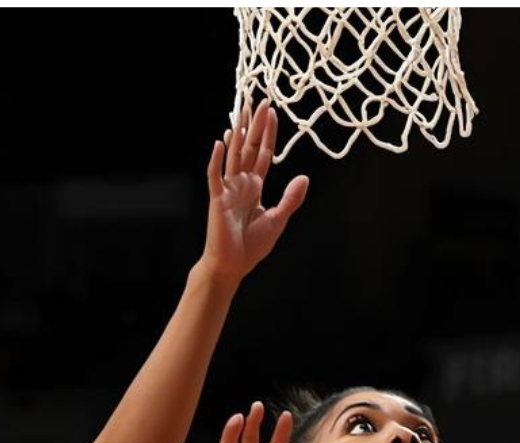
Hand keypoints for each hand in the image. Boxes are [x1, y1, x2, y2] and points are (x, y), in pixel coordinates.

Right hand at [201, 100, 309, 280]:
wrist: (232, 266)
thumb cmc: (251, 246)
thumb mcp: (278, 219)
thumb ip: (290, 198)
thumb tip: (304, 177)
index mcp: (254, 186)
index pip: (263, 154)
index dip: (268, 134)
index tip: (272, 113)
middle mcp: (240, 183)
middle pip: (249, 147)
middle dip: (254, 124)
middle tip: (260, 100)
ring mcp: (227, 189)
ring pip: (233, 154)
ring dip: (237, 132)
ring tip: (241, 110)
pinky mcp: (217, 199)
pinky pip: (215, 176)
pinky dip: (216, 160)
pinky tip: (219, 142)